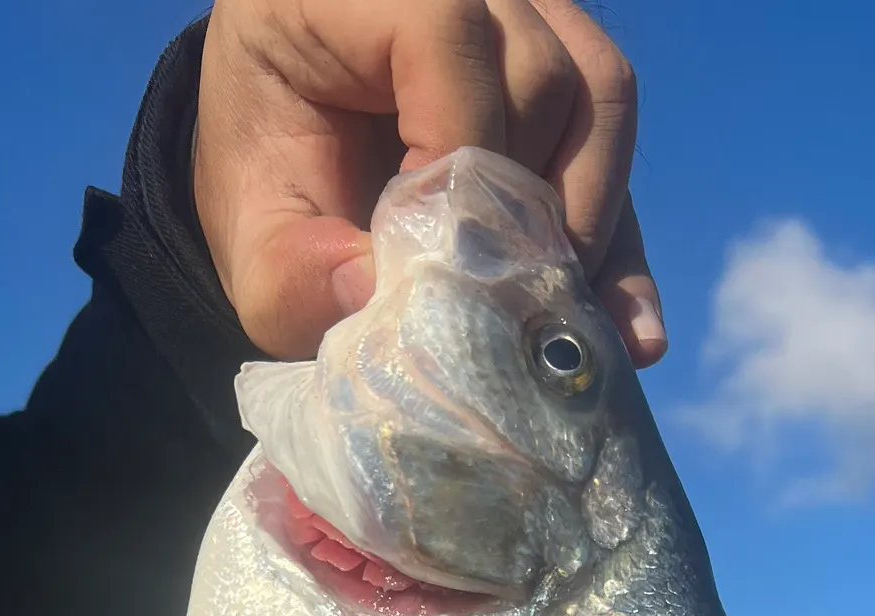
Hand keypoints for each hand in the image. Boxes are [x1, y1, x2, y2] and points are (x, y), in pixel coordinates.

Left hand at [192, 0, 667, 367]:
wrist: (294, 147)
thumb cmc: (272, 174)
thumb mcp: (252, 237)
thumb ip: (296, 273)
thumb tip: (388, 297)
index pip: (446, 35)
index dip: (459, 150)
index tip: (436, 255)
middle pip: (540, 75)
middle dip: (524, 209)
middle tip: (501, 312)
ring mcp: (530, 12)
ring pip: (599, 100)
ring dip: (584, 222)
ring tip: (557, 318)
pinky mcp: (571, 65)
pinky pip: (615, 133)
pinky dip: (615, 233)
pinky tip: (622, 324)